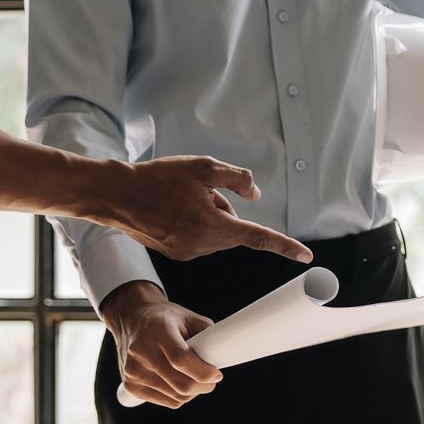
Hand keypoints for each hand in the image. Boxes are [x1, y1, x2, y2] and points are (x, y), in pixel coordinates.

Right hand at [101, 156, 312, 263]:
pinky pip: (201, 237)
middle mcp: (204, 245)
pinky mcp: (178, 254)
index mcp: (213, 226)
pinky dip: (195, 222)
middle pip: (233, 227)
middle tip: (196, 190)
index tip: (306, 257)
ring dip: (209, 214)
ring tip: (178, 199)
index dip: (284, 245)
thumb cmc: (159, 178)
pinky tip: (171, 209)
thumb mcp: (203, 167)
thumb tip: (255, 195)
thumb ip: (237, 179)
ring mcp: (190, 253)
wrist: (117, 196)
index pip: (258, 237)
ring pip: (217, 231)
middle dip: (224, 208)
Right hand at [102, 282, 220, 407]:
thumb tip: (222, 357)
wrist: (132, 319)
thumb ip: (207, 335)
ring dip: (193, 392)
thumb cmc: (166, 319)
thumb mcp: (189, 318)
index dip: (203, 372)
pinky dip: (180, 397)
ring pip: (177, 397)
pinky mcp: (131, 386)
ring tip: (196, 378)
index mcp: (157, 330)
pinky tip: (181, 383)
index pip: (181, 359)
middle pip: (180, 383)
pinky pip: (167, 401)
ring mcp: (133, 370)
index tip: (217, 373)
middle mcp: (141, 351)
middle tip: (212, 380)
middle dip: (204, 386)